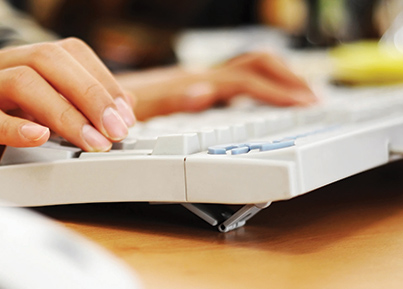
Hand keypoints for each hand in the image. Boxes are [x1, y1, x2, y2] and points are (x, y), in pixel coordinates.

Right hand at [0, 38, 136, 180]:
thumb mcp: (13, 112)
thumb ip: (54, 109)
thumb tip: (109, 114)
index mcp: (11, 62)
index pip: (67, 53)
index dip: (102, 80)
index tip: (126, 114)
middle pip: (50, 60)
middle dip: (92, 94)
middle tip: (117, 129)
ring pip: (21, 83)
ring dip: (63, 112)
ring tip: (90, 141)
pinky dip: (14, 126)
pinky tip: (38, 138)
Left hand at [116, 52, 317, 119]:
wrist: (90, 100)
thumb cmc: (110, 107)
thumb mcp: (139, 109)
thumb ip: (171, 100)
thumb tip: (206, 92)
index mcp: (191, 83)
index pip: (246, 79)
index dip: (278, 91)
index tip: (305, 105)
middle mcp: (197, 77)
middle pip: (254, 65)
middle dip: (287, 80)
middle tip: (312, 100)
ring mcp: (194, 82)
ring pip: (246, 69)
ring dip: (276, 80)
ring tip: (298, 99)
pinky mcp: (189, 89)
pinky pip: (232, 82)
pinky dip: (256, 88)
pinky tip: (260, 103)